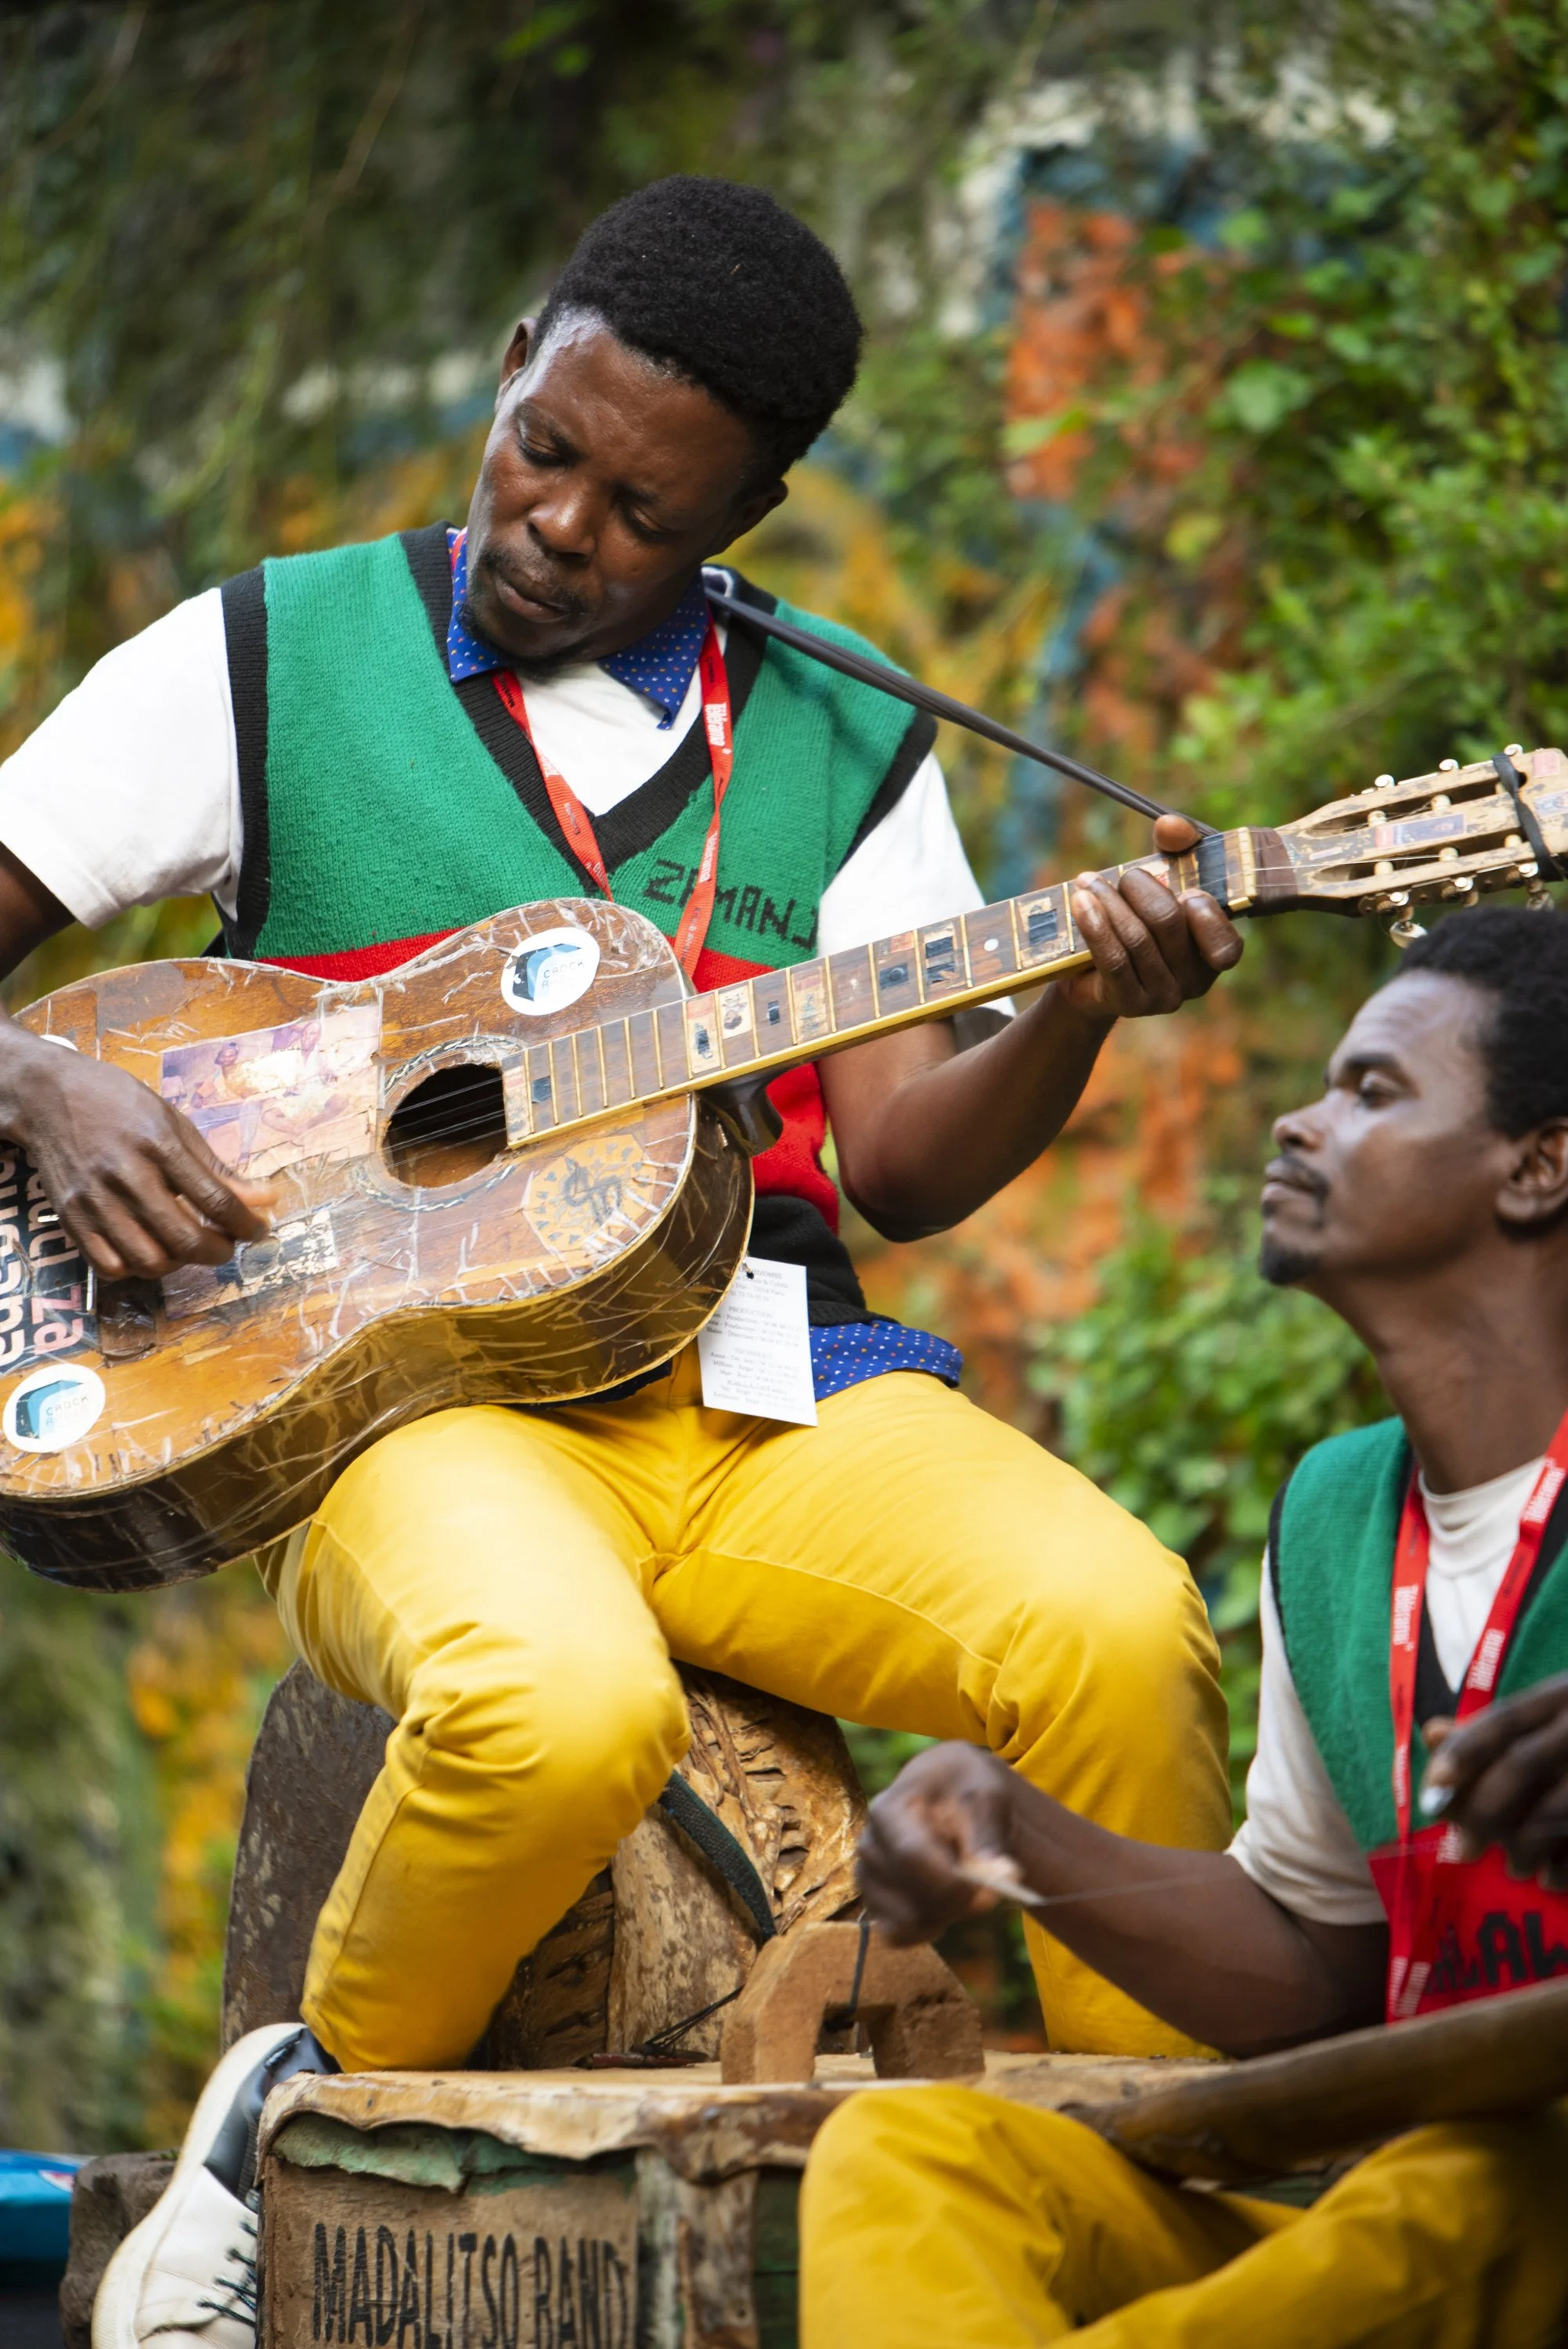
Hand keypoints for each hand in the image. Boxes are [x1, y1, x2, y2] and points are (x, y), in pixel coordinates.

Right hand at [6, 1033, 273, 1280]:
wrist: (48, 1096)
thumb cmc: (118, 1104)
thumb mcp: (174, 1122)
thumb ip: (217, 1167)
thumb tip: (265, 1198)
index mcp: (159, 1144)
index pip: (216, 1200)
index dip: (246, 1225)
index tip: (259, 1230)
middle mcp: (126, 1175)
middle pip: (184, 1239)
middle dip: (218, 1251)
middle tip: (226, 1244)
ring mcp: (94, 1201)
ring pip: (148, 1261)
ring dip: (179, 1264)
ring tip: (186, 1246)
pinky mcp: (70, 1218)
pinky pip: (109, 1266)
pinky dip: (136, 1269)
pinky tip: (148, 1250)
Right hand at [857, 1742, 1028, 1944]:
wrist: (950, 1794)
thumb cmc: (965, 1789)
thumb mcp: (985, 1795)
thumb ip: (990, 1834)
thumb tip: (1002, 1876)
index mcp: (887, 1809)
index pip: (911, 1856)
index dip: (952, 1883)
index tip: (991, 1892)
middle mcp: (870, 1846)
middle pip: (911, 1897)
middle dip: (957, 1903)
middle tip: (991, 1894)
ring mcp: (868, 1877)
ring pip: (908, 1922)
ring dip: (945, 1915)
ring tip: (964, 1886)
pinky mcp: (875, 1903)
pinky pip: (901, 1936)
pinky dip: (930, 1928)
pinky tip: (947, 1904)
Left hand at [1058, 811, 1242, 1021]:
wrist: (1091, 974)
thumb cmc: (1137, 919)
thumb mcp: (1163, 880)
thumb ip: (1176, 848)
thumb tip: (1170, 825)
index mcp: (1215, 953)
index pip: (1227, 944)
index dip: (1206, 912)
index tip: (1186, 888)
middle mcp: (1197, 982)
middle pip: (1170, 923)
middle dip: (1142, 889)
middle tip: (1124, 877)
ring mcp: (1164, 998)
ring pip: (1137, 939)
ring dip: (1109, 902)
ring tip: (1088, 881)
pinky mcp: (1130, 1004)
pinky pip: (1113, 960)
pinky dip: (1095, 925)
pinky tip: (1081, 902)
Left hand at [1421, 1675, 1567, 1887]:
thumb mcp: (1552, 1717)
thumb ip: (1495, 1730)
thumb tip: (1431, 1733)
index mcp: (1564, 1694)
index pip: (1504, 1721)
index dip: (1462, 1756)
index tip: (1430, 1798)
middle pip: (1523, 1765)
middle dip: (1485, 1810)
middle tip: (1462, 1849)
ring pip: (1557, 1809)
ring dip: (1525, 1845)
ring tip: (1513, 1866)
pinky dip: (1565, 1866)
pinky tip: (1553, 1880)